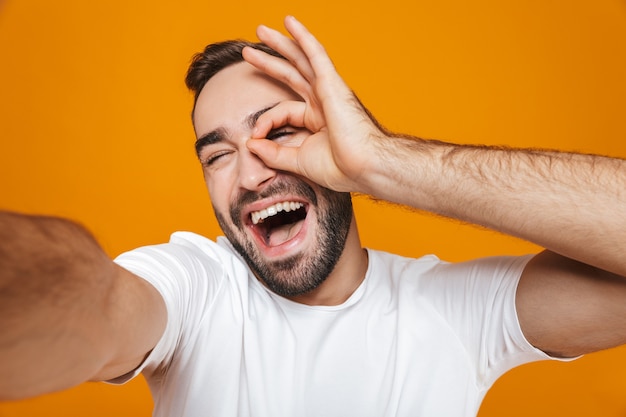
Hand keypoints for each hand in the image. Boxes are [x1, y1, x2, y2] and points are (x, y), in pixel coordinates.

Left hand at [243, 16, 387, 192]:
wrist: (364, 166)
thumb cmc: (340, 168)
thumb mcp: (297, 161)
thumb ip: (273, 153)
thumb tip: (250, 144)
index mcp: (316, 120)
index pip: (281, 111)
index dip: (264, 122)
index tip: (255, 139)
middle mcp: (322, 102)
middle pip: (290, 74)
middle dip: (269, 61)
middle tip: (248, 51)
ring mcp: (328, 91)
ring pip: (300, 60)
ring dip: (281, 44)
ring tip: (261, 30)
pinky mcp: (332, 84)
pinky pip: (316, 54)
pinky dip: (303, 38)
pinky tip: (289, 23)